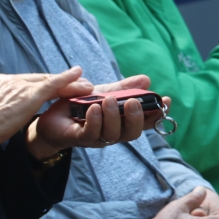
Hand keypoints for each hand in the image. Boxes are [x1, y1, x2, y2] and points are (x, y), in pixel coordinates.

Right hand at [0, 68, 91, 148]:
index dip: (44, 84)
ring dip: (70, 82)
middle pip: (40, 79)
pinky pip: (53, 84)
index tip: (55, 86)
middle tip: (79, 81)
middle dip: (60, 81)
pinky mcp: (29, 94)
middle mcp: (10, 81)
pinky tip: (80, 76)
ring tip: (86, 84)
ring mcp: (20, 86)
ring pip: (49, 81)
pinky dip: (67, 80)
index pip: (27, 82)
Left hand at [28, 74, 165, 156]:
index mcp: (123, 122)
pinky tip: (94, 108)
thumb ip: (124, 88)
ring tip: (108, 100)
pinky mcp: (80, 139)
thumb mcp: (104, 92)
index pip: (145, 121)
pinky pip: (91, 133)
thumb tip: (146, 79)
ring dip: (113, 117)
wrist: (52, 117)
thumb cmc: (81, 107)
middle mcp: (114, 133)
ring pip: (113, 134)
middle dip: (136, 117)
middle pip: (133, 133)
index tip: (166, 100)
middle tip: (133, 102)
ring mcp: (98, 138)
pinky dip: (95, 121)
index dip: (158, 113)